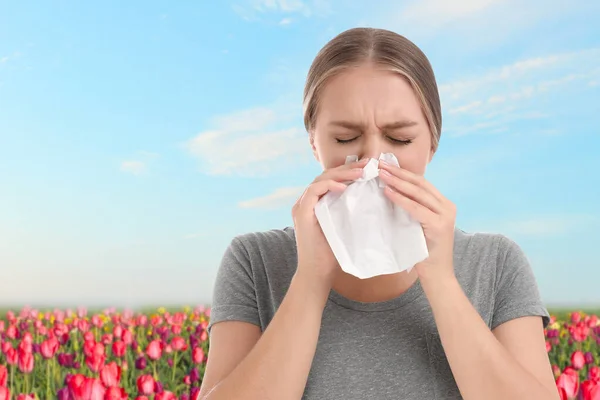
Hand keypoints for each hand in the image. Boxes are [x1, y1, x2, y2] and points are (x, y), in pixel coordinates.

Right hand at [292, 158, 368, 294]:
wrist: (318, 273)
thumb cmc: (333, 254)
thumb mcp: (345, 226)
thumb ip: (349, 211)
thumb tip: (371, 198)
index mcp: (316, 202)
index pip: (332, 178)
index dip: (350, 171)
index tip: (369, 168)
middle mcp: (307, 201)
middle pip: (327, 175)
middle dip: (349, 168)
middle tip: (369, 164)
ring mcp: (302, 205)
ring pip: (321, 179)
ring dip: (342, 174)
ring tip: (361, 172)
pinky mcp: (302, 213)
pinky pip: (314, 191)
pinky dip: (329, 185)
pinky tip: (344, 187)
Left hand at [378, 160, 456, 283]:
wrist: (437, 275)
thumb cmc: (423, 251)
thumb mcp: (418, 225)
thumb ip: (412, 210)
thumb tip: (390, 191)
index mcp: (444, 204)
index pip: (422, 183)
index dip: (403, 173)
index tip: (386, 165)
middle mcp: (447, 206)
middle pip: (420, 184)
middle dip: (399, 173)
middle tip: (380, 164)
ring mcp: (445, 215)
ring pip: (418, 193)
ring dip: (397, 182)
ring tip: (381, 174)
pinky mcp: (439, 226)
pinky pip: (416, 208)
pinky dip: (400, 199)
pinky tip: (388, 192)